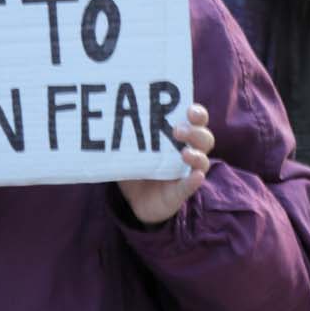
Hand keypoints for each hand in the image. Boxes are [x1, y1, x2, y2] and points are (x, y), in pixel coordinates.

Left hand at [117, 103, 213, 225]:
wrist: (135, 200)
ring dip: (196, 155)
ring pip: (203, 160)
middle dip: (194, 132)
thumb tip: (106, 117)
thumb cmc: (137, 167)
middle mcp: (188, 151)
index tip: (189, 110)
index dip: (197, 113)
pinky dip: (194, 181)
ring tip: (185, 153)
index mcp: (179, 137)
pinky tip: (196, 176)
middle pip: (204, 138)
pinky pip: (191, 186)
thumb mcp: (130, 150)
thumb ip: (125, 136)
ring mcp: (186, 172)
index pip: (196, 120)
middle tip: (177, 131)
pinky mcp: (181, 192)